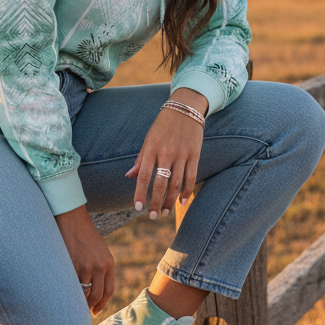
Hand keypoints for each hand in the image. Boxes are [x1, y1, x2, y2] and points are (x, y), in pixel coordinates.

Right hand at [55, 205, 114, 314]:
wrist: (73, 218)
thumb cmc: (85, 234)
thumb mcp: (99, 250)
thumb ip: (100, 267)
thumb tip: (93, 288)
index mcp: (109, 262)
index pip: (109, 290)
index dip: (102, 304)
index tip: (96, 310)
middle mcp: (100, 266)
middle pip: (97, 295)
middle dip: (90, 306)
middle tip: (83, 311)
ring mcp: (86, 266)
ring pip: (82, 292)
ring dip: (78, 299)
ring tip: (72, 301)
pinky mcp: (72, 264)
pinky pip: (71, 284)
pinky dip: (69, 289)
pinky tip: (65, 291)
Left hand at [125, 88, 207, 219]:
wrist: (185, 108)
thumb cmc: (163, 125)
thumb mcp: (148, 139)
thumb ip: (140, 159)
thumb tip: (129, 177)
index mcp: (152, 149)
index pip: (144, 175)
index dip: (140, 193)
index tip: (138, 208)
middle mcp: (166, 152)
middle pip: (161, 183)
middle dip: (156, 202)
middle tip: (153, 216)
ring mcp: (182, 154)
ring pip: (176, 184)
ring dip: (170, 201)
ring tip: (165, 212)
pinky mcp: (195, 155)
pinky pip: (191, 177)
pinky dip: (187, 192)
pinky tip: (182, 202)